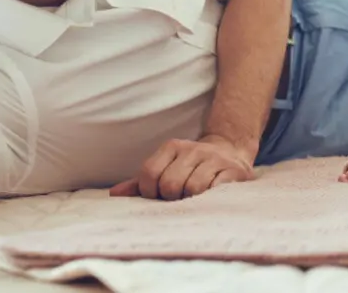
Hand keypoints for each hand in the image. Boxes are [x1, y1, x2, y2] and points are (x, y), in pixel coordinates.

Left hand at [110, 135, 255, 199]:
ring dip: (192, 200)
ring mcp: (214, 158)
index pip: (149, 174)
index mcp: (172, 146)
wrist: (230, 153)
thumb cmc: (191, 168)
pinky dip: (209, 198)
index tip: (159, 196)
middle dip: (172, 198)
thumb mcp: (166, 169)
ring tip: (194, 198)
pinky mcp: (233, 170)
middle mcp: (193, 148)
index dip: (150, 192)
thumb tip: (115, 194)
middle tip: (179, 198)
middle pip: (170, 184)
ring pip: (192, 188)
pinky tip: (210, 196)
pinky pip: (215, 190)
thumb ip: (142, 182)